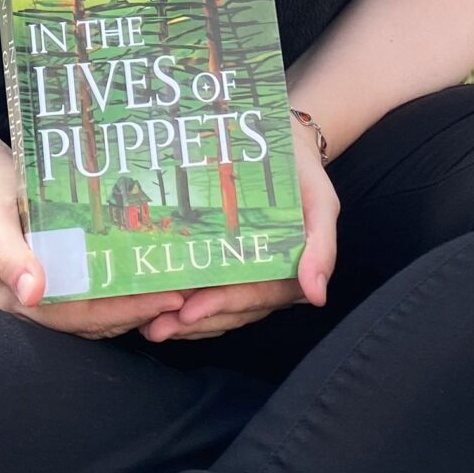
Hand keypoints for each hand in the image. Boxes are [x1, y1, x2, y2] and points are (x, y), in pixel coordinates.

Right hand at [0, 167, 189, 341]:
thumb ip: (10, 256)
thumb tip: (33, 293)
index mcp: (20, 300)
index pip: (80, 317)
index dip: (124, 311)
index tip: (165, 299)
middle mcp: (35, 308)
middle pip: (95, 323)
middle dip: (140, 313)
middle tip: (185, 297)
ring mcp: (48, 301)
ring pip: (100, 317)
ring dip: (138, 309)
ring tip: (179, 293)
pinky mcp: (60, 289)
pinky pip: (97, 302)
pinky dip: (126, 296)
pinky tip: (152, 282)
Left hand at [138, 122, 339, 342]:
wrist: (283, 144)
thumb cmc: (302, 174)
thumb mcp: (320, 202)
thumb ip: (322, 246)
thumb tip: (317, 296)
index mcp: (291, 273)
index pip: (255, 298)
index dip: (222, 306)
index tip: (188, 312)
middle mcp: (268, 281)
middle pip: (230, 311)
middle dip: (194, 323)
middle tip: (157, 328)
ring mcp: (245, 276)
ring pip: (215, 310)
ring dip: (183, 322)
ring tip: (150, 326)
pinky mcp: (225, 266)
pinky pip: (205, 293)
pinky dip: (182, 304)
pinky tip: (156, 309)